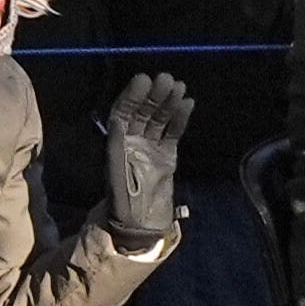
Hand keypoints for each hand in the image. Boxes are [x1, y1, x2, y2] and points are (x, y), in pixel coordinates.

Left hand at [101, 71, 195, 243]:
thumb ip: (121, 149)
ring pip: (159, 120)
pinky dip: (180, 118)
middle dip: (153, 96)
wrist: (140, 226)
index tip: (143, 79)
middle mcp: (132, 142)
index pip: (123, 114)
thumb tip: (120, 120)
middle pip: (142, 113)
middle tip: (166, 79)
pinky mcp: (166, 156)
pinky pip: (173, 133)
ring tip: (179, 86)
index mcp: (116, 145)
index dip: (132, 97)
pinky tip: (187, 103)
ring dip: (168, 103)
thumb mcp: (117, 174)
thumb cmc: (124, 204)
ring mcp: (150, 148)